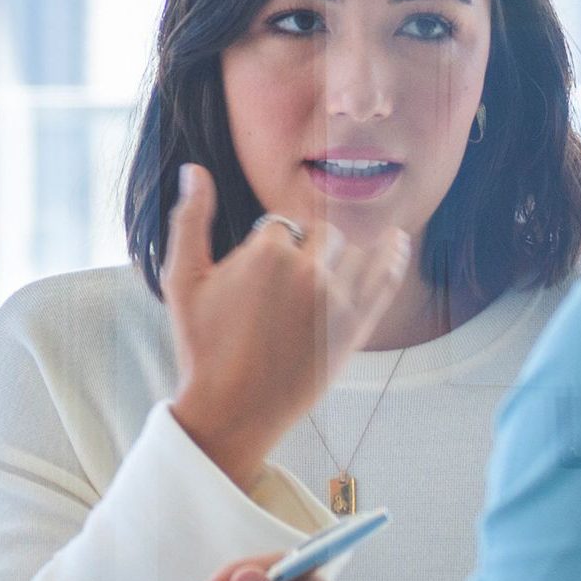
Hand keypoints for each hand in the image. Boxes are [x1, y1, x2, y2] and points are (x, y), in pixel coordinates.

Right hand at [164, 165, 409, 491]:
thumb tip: (194, 170)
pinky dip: (394, 257)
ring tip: (330, 269)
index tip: (261, 276)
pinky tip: (398, 241)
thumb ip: (189, 220)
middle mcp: (307, 270)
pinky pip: (385, 280)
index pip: (283, 225)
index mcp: (267, 252)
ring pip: (353, 252)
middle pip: (322, 234)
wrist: (231, 410)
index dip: (271, 246)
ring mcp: (337, 300)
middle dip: (308, 249)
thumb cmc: (201, 347)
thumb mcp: (182, 281)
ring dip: (343, 255)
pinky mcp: (355, 329)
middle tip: (287, 286)